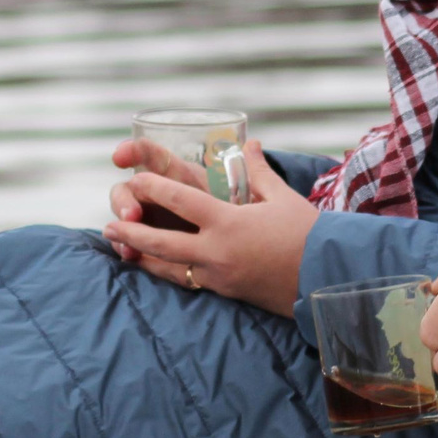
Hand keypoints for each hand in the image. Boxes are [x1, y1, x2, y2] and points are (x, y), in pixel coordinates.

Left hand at [103, 141, 317, 315]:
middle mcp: (217, 251)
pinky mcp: (226, 293)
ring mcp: (219, 276)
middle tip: (109, 222)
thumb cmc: (309, 234)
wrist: (328, 279)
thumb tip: (250, 144)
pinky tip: (156, 268)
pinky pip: (188, 282)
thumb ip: (258, 171)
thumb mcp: (282, 197)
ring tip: (122, 247)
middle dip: (132, 230)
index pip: (180, 200)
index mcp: (229, 222)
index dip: (153, 187)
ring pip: (169, 267)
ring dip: (143, 256)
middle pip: (161, 240)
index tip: (134, 178)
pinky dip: (167, 274)